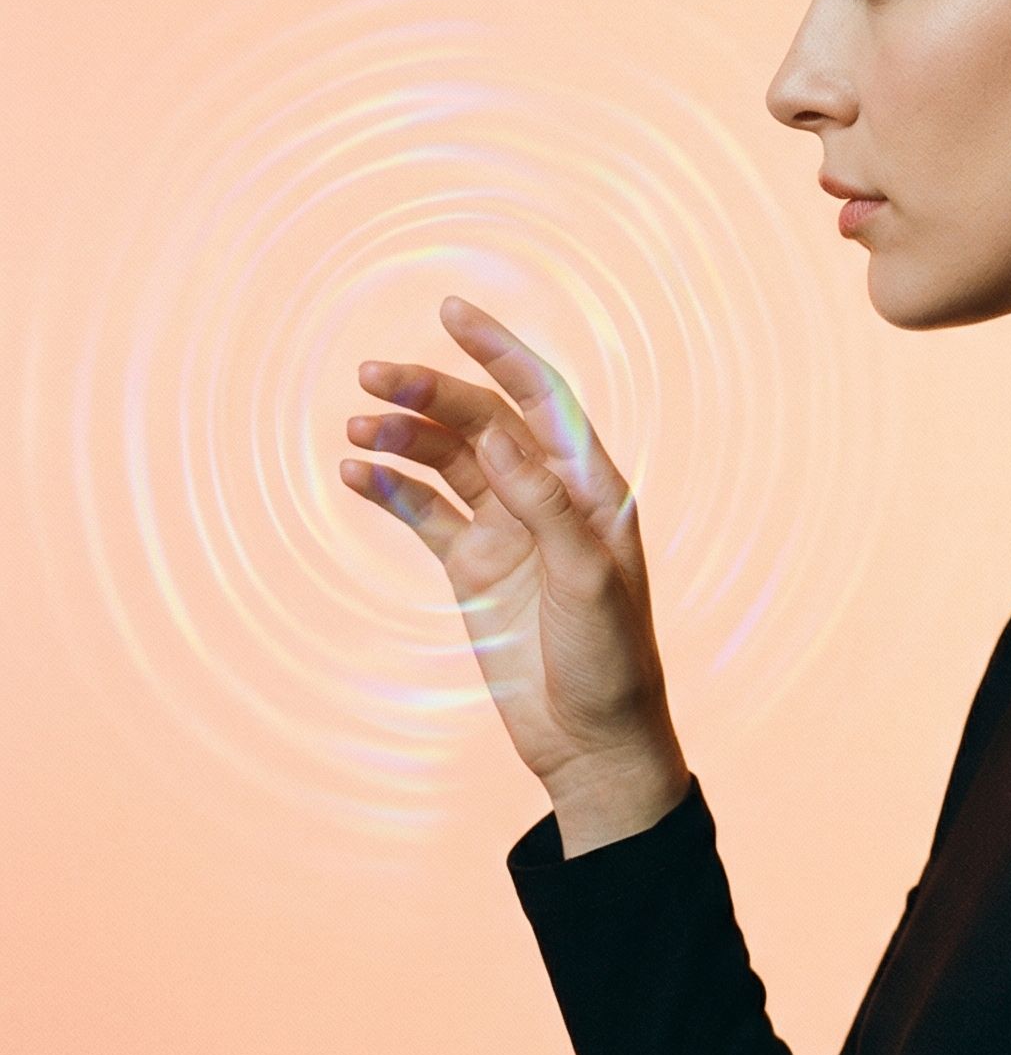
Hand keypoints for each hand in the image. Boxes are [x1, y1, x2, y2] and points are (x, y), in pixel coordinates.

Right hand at [340, 296, 682, 794]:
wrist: (592, 742)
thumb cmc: (612, 659)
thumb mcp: (585, 578)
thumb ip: (544, 505)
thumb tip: (500, 434)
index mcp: (592, 486)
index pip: (542, 399)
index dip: (500, 351)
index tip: (451, 311)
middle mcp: (548, 496)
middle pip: (483, 423)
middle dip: (432, 392)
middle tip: (374, 375)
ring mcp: (506, 530)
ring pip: (446, 463)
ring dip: (403, 437)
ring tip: (356, 426)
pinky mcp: (473, 568)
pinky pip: (424, 514)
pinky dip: (390, 489)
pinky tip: (354, 471)